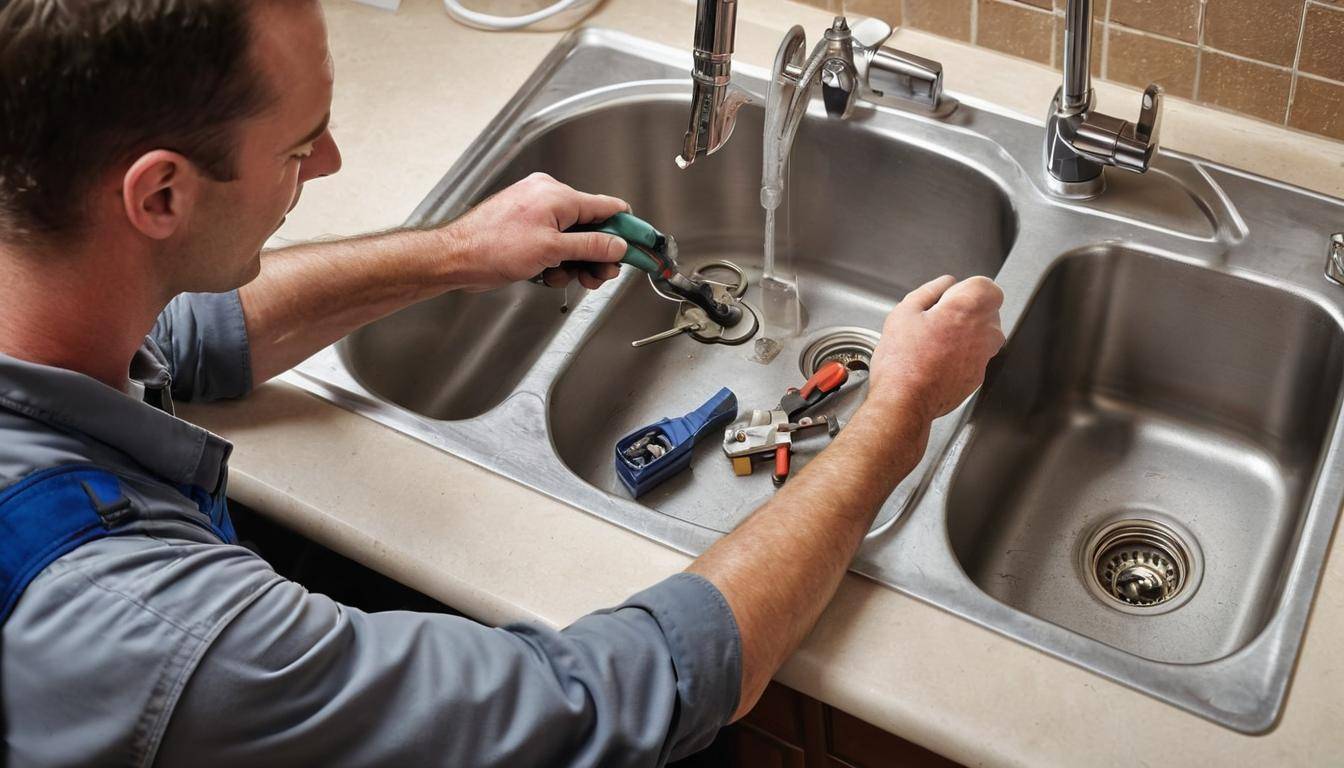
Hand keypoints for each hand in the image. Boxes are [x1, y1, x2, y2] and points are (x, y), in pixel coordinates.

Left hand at [442, 172, 631, 290]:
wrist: (455, 258)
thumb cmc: (491, 247)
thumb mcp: (552, 250)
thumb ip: (591, 247)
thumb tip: (618, 246)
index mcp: (557, 195)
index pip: (606, 208)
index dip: (626, 229)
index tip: (640, 246)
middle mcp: (548, 198)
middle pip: (591, 227)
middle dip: (597, 254)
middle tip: (599, 276)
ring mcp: (536, 213)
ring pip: (573, 240)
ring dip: (575, 263)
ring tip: (565, 277)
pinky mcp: (526, 229)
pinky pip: (555, 244)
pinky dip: (556, 262)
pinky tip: (546, 274)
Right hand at [865, 275, 1004, 423]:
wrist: (905, 402)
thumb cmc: (902, 361)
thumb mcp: (904, 312)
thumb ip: (929, 291)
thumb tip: (944, 284)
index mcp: (967, 308)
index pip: (987, 286)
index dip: (965, 289)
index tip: (948, 299)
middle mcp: (984, 332)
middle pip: (986, 311)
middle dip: (966, 312)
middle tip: (935, 322)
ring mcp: (984, 357)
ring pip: (982, 336)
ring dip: (964, 335)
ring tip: (933, 345)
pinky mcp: (977, 377)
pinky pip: (973, 358)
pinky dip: (959, 358)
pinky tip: (934, 362)